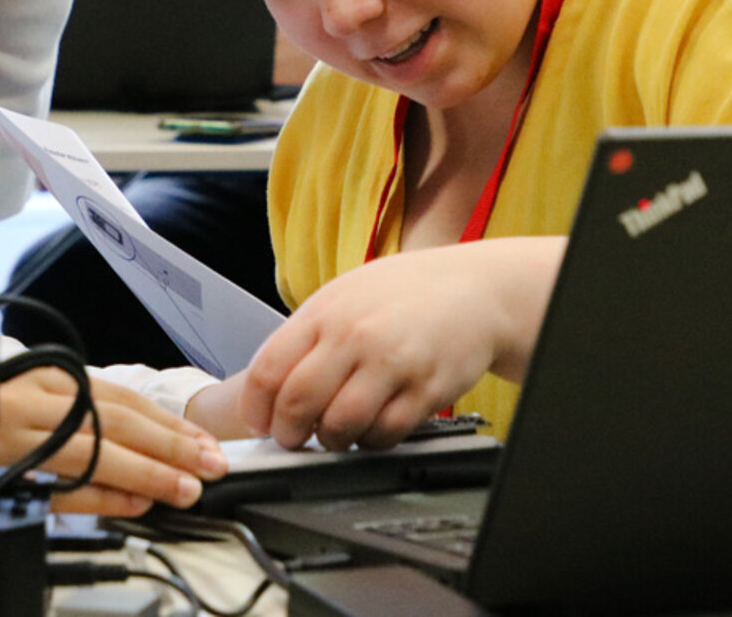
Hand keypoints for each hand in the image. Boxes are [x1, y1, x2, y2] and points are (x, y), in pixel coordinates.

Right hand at [0, 370, 225, 516]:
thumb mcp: (39, 390)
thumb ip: (85, 408)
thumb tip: (151, 442)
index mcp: (49, 376)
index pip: (121, 399)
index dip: (168, 424)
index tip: (206, 444)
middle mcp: (33, 401)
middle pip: (114, 423)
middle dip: (169, 447)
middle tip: (210, 467)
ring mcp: (14, 436)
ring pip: (91, 452)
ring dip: (144, 472)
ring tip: (184, 489)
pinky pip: (54, 486)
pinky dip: (96, 495)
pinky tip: (131, 503)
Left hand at [236, 237, 563, 450]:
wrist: (476, 290)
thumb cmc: (406, 294)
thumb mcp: (344, 297)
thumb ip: (304, 337)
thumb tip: (262, 386)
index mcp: (325, 312)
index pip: (268, 370)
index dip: (255, 409)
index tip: (258, 423)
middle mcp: (354, 336)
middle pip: (297, 403)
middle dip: (286, 433)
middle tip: (292, 438)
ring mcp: (391, 364)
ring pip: (339, 426)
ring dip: (329, 440)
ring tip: (334, 433)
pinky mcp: (425, 390)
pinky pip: (383, 434)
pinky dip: (370, 441)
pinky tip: (372, 427)